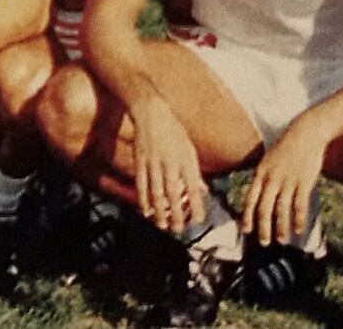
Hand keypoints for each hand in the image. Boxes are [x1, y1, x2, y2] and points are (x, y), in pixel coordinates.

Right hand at [129, 96, 209, 233]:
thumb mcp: (189, 149)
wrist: (151, 113)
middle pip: (174, 194)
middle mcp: (170, 163)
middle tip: (179, 230)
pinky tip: (146, 211)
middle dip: (177, 214)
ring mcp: (153, 162)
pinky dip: (143, 200)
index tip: (200, 220)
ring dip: (160, 211)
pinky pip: (141, 184)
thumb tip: (202, 191)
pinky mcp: (140, 161)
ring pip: (156, 192)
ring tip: (163, 226)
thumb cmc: (173, 131)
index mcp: (186, 160)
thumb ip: (194, 172)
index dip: (197, 205)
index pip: (194, 187)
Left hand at [242, 115, 330, 245]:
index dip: (247, 216)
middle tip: (263, 242)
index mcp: (261, 172)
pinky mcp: (304, 182)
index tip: (245, 230)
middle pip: (264, 208)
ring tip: (280, 241)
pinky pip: (299, 205)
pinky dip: (298, 219)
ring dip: (280, 227)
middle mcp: (272, 178)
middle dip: (262, 227)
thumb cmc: (288, 145)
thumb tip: (259, 190)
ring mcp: (288, 181)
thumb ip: (264, 175)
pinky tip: (298, 231)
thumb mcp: (268, 158)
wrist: (306, 132)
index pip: (250, 198)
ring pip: (281, 209)